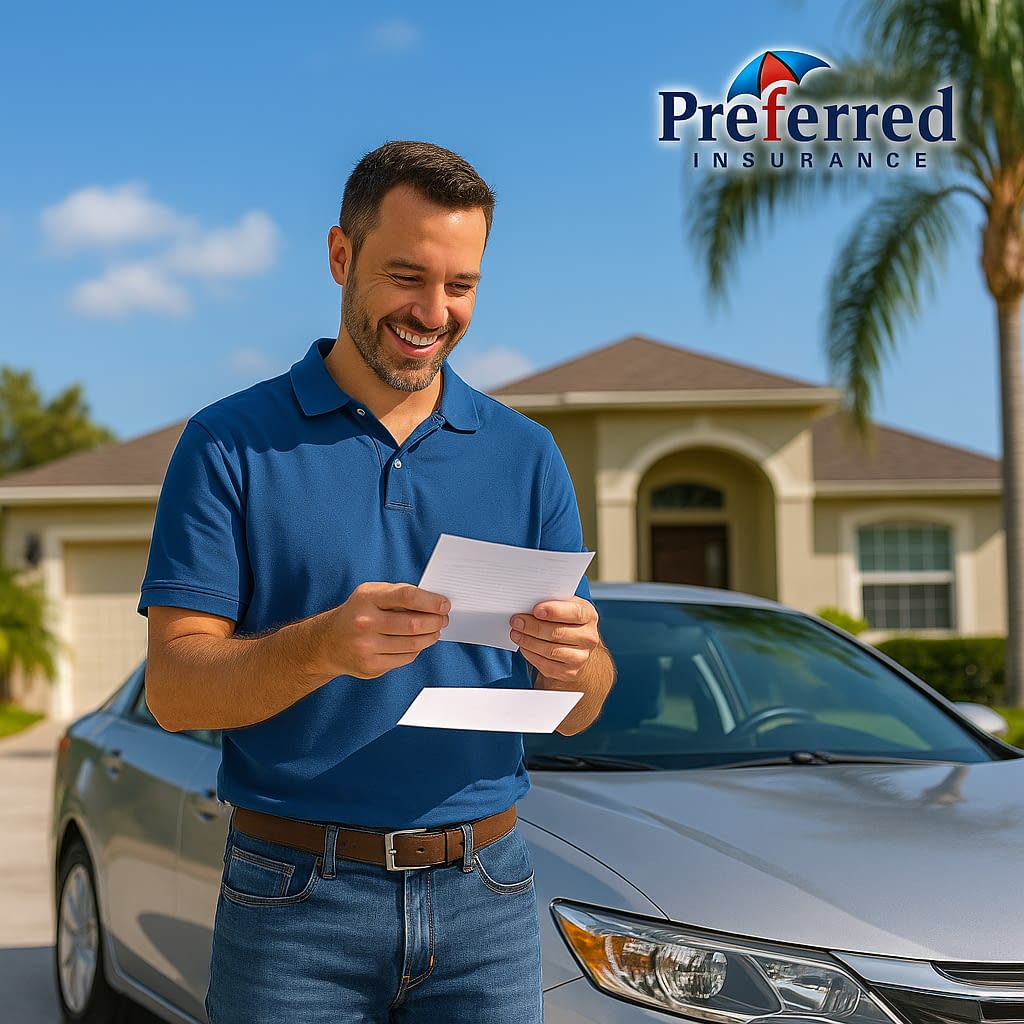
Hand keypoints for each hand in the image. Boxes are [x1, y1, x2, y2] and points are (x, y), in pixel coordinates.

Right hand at [328, 583, 448, 678]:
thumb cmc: (356, 613)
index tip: (444, 604)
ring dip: (431, 636)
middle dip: (436, 621)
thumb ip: (398, 594)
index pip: (407, 597)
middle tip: (443, 619)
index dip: (431, 601)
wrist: (328, 643)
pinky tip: (416, 643)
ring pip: (414, 644)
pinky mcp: (371, 666)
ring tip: (434, 630)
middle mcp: (365, 622)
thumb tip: (433, 602)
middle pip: (414, 624)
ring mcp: (367, 647)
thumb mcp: (371, 594)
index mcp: (366, 598)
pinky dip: (416, 650)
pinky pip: (406, 658)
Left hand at [509, 597, 599, 683]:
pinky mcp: (569, 672)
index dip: (555, 611)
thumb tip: (528, 601)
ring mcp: (580, 657)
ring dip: (528, 641)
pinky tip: (523, 646)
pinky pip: (546, 665)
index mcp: (588, 615)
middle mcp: (588, 637)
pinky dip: (531, 654)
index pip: (574, 613)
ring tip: (515, 633)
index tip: (536, 610)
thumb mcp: (565, 605)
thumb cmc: (566, 620)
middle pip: (558, 633)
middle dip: (533, 627)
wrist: (576, 646)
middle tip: (516, 621)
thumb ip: (552, 601)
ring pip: (550, 650)